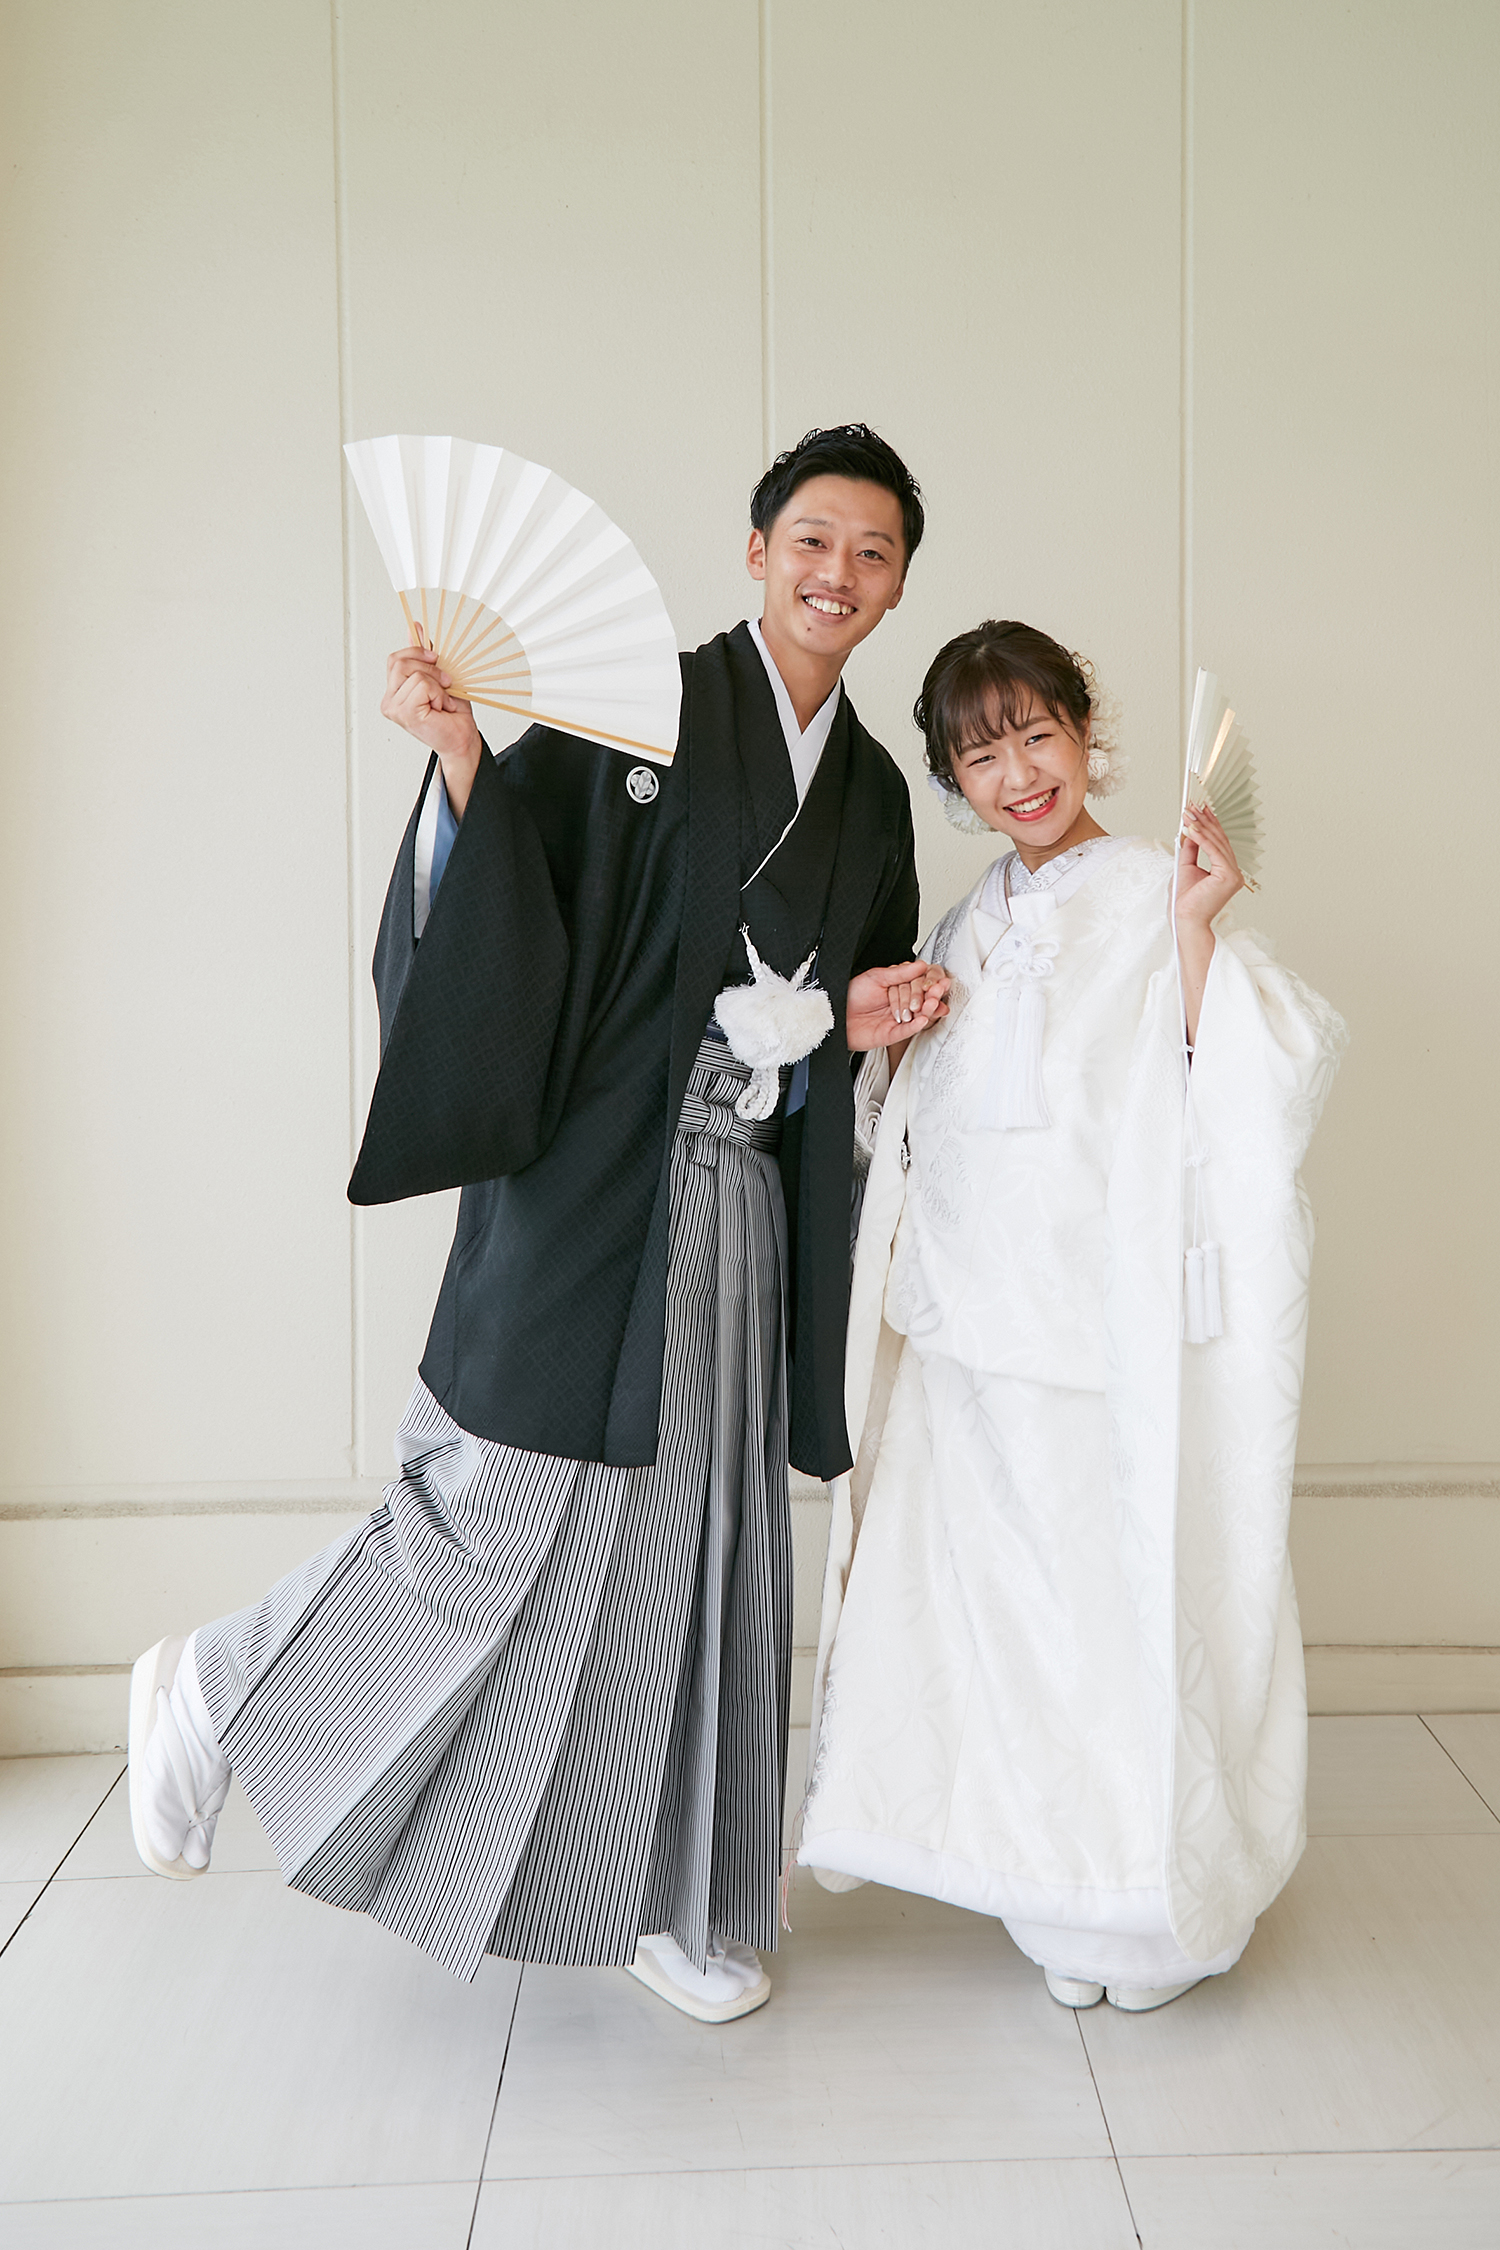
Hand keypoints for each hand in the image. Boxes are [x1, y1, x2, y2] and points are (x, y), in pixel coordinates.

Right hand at [381, 637, 483, 814]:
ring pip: (414, 674)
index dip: (416, 652)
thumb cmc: (451, 715)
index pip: (395, 659)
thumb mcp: (439, 677)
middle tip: (444, 684)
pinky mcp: (403, 713)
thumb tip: (416, 628)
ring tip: (441, 701)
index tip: (436, 657)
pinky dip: (437, 694)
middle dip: (429, 668)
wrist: (462, 738)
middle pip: (400, 662)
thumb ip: (424, 656)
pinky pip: (421, 685)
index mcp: (394, 691)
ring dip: (436, 685)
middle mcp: (390, 700)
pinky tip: (440, 708)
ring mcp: (393, 708)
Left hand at [846, 961, 950, 1051]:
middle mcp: (901, 1004)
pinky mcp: (891, 1034)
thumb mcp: (876, 977)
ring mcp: (898, 1020)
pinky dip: (916, 1025)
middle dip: (928, 996)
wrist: (835, 1014)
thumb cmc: (851, 995)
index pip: (920, 984)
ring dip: (928, 1010)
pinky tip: (922, 1019)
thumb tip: (921, 965)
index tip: (936, 982)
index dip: (928, 983)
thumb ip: (899, 973)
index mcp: (898, 988)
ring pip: (919, 1016)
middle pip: (922, 1000)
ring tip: (931, 1004)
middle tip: (934, 993)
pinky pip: (907, 1031)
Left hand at [1175, 804, 1243, 927]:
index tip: (1200, 809)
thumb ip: (1191, 849)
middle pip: (1219, 840)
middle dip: (1204, 821)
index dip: (1210, 824)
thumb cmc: (1186, 901)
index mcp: (1227, 871)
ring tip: (1188, 813)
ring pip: (1216, 843)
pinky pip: (1213, 851)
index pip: (1219, 842)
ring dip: (1201, 826)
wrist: (1185, 920)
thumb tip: (1190, 831)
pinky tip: (1191, 827)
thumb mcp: (1186, 867)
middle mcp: (1234, 872)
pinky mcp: (1228, 876)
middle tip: (1192, 806)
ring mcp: (1234, 875)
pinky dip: (1201, 838)